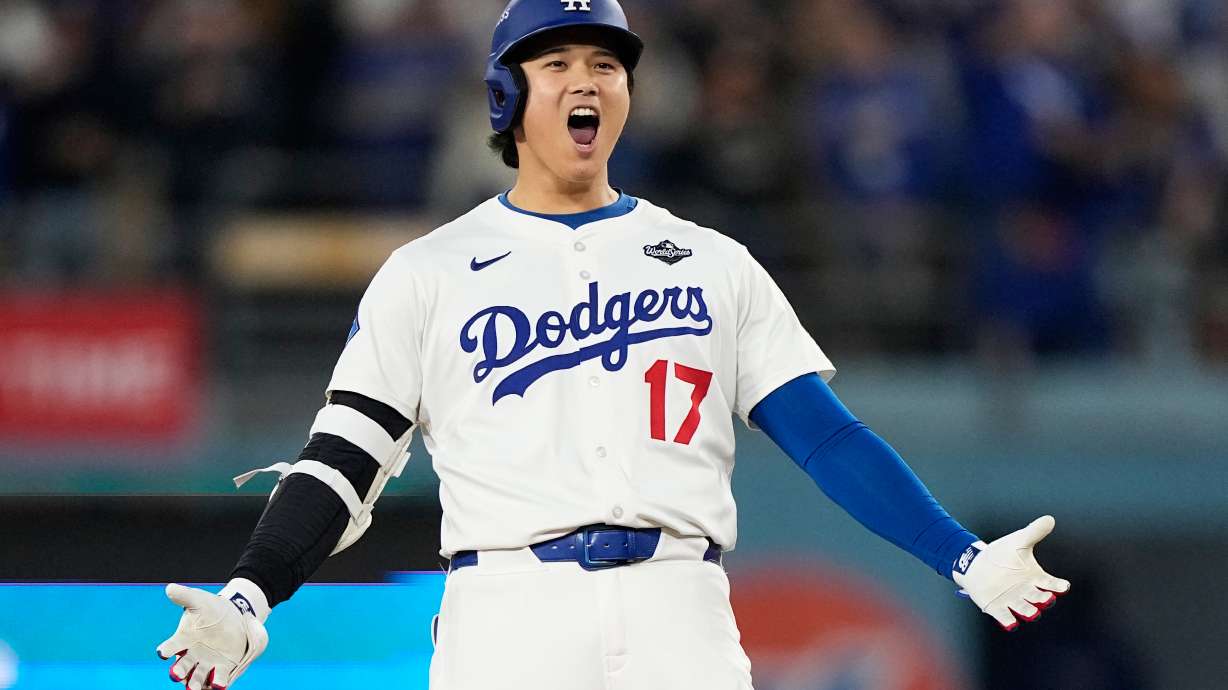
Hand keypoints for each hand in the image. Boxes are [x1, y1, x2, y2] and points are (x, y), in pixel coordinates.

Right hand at [156, 581, 269, 688]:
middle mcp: (191, 655)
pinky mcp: (222, 668)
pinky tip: (218, 686)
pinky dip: (216, 684)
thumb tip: (170, 588)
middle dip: (178, 672)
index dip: (166, 650)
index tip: (163, 652)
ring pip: (197, 677)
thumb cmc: (210, 609)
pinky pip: (217, 679)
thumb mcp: (198, 600)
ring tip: (194, 688)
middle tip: (176, 674)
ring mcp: (206, 663)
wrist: (234, 615)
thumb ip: (184, 596)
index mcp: (183, 640)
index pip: (170, 647)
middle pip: (181, 667)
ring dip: (195, 683)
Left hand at [952, 515, 1070, 630]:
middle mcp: (1027, 592)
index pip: (1051, 584)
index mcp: (1035, 578)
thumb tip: (1049, 519)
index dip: (1058, 586)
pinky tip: (1011, 623)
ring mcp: (1013, 601)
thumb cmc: (1002, 554)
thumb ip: (1034, 532)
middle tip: (1046, 598)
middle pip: (1040, 599)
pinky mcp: (997, 608)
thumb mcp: (1018, 542)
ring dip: (1029, 612)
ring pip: (1026, 610)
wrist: (976, 563)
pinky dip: (1009, 621)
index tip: (1063, 586)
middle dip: (1044, 600)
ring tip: (1032, 612)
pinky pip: (1006, 618)